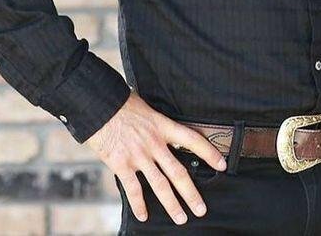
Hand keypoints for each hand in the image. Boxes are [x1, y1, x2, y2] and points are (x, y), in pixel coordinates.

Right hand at [85, 91, 227, 225]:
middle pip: (179, 172)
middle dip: (191, 194)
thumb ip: (156, 122)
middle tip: (201, 209)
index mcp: (162, 126)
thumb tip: (163, 128)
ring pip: (160, 185)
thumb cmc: (121, 102)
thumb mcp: (146, 107)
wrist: (98, 104)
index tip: (222, 164)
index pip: (192, 139)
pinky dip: (139, 204)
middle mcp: (154, 143)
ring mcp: (139, 155)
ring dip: (172, 204)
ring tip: (181, 218)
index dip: (209, 152)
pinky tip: (144, 215)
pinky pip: (134, 189)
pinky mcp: (121, 164)